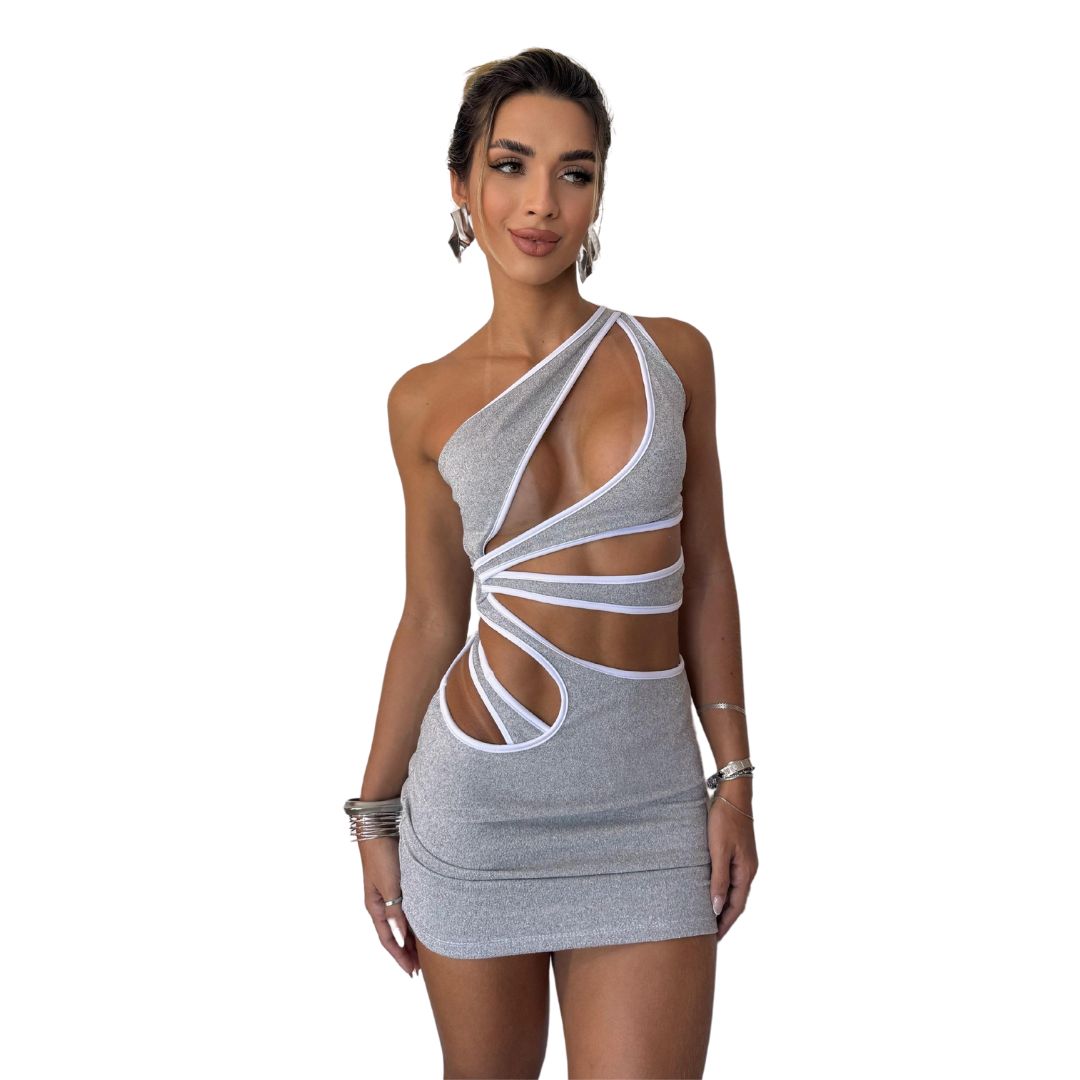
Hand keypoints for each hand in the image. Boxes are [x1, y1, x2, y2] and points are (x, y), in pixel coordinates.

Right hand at [357, 837, 419, 976]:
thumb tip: (402, 935)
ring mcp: (391, 892)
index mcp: (375, 906)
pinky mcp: (401, 881)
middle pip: (395, 933)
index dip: (400, 957)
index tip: (412, 972)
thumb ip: (396, 910)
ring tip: (426, 951)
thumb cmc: (383, 855)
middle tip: (422, 967)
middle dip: (407, 951)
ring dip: (412, 936)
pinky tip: (426, 922)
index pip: (387, 939)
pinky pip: (408, 907)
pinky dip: (416, 918)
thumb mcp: (389, 886)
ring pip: (403, 921)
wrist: (380, 828)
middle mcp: (382, 902)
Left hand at [707, 790, 757, 940]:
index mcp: (746, 872)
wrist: (733, 794)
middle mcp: (749, 869)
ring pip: (734, 890)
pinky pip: (732, 877)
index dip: (725, 924)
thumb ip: (718, 879)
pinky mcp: (738, 851)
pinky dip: (723, 889)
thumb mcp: (718, 851)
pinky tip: (712, 889)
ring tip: (708, 917)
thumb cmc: (724, 820)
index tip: (713, 939)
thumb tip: (717, 907)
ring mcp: (745, 860)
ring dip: (724, 904)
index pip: (736, 907)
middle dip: (724, 918)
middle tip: (709, 935)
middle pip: (737, 901)